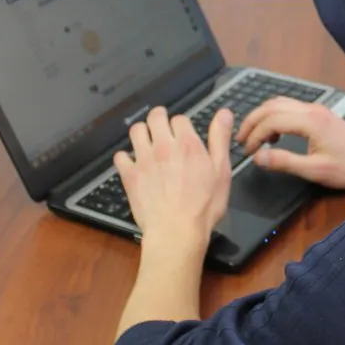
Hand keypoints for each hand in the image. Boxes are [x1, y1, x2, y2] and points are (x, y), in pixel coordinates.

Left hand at [114, 106, 232, 259]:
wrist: (176, 231)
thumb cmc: (204, 206)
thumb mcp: (222, 171)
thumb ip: (220, 139)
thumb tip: (224, 113)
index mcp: (187, 143)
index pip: (180, 118)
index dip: (182, 124)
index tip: (184, 132)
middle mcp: (163, 146)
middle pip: (155, 117)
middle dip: (159, 117)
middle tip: (162, 124)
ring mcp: (143, 160)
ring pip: (136, 131)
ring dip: (142, 131)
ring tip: (147, 139)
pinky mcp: (130, 176)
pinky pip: (120, 156)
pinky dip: (125, 157)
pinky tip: (132, 162)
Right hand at [237, 97, 344, 188]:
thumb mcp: (315, 170)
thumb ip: (284, 162)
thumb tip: (258, 158)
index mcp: (310, 122)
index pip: (271, 120)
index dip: (254, 135)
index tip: (247, 152)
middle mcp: (311, 110)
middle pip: (271, 106)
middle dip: (252, 122)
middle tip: (241, 141)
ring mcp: (315, 109)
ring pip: (279, 103)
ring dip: (262, 117)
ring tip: (253, 137)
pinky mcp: (318, 113)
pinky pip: (289, 107)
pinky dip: (274, 116)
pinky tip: (274, 135)